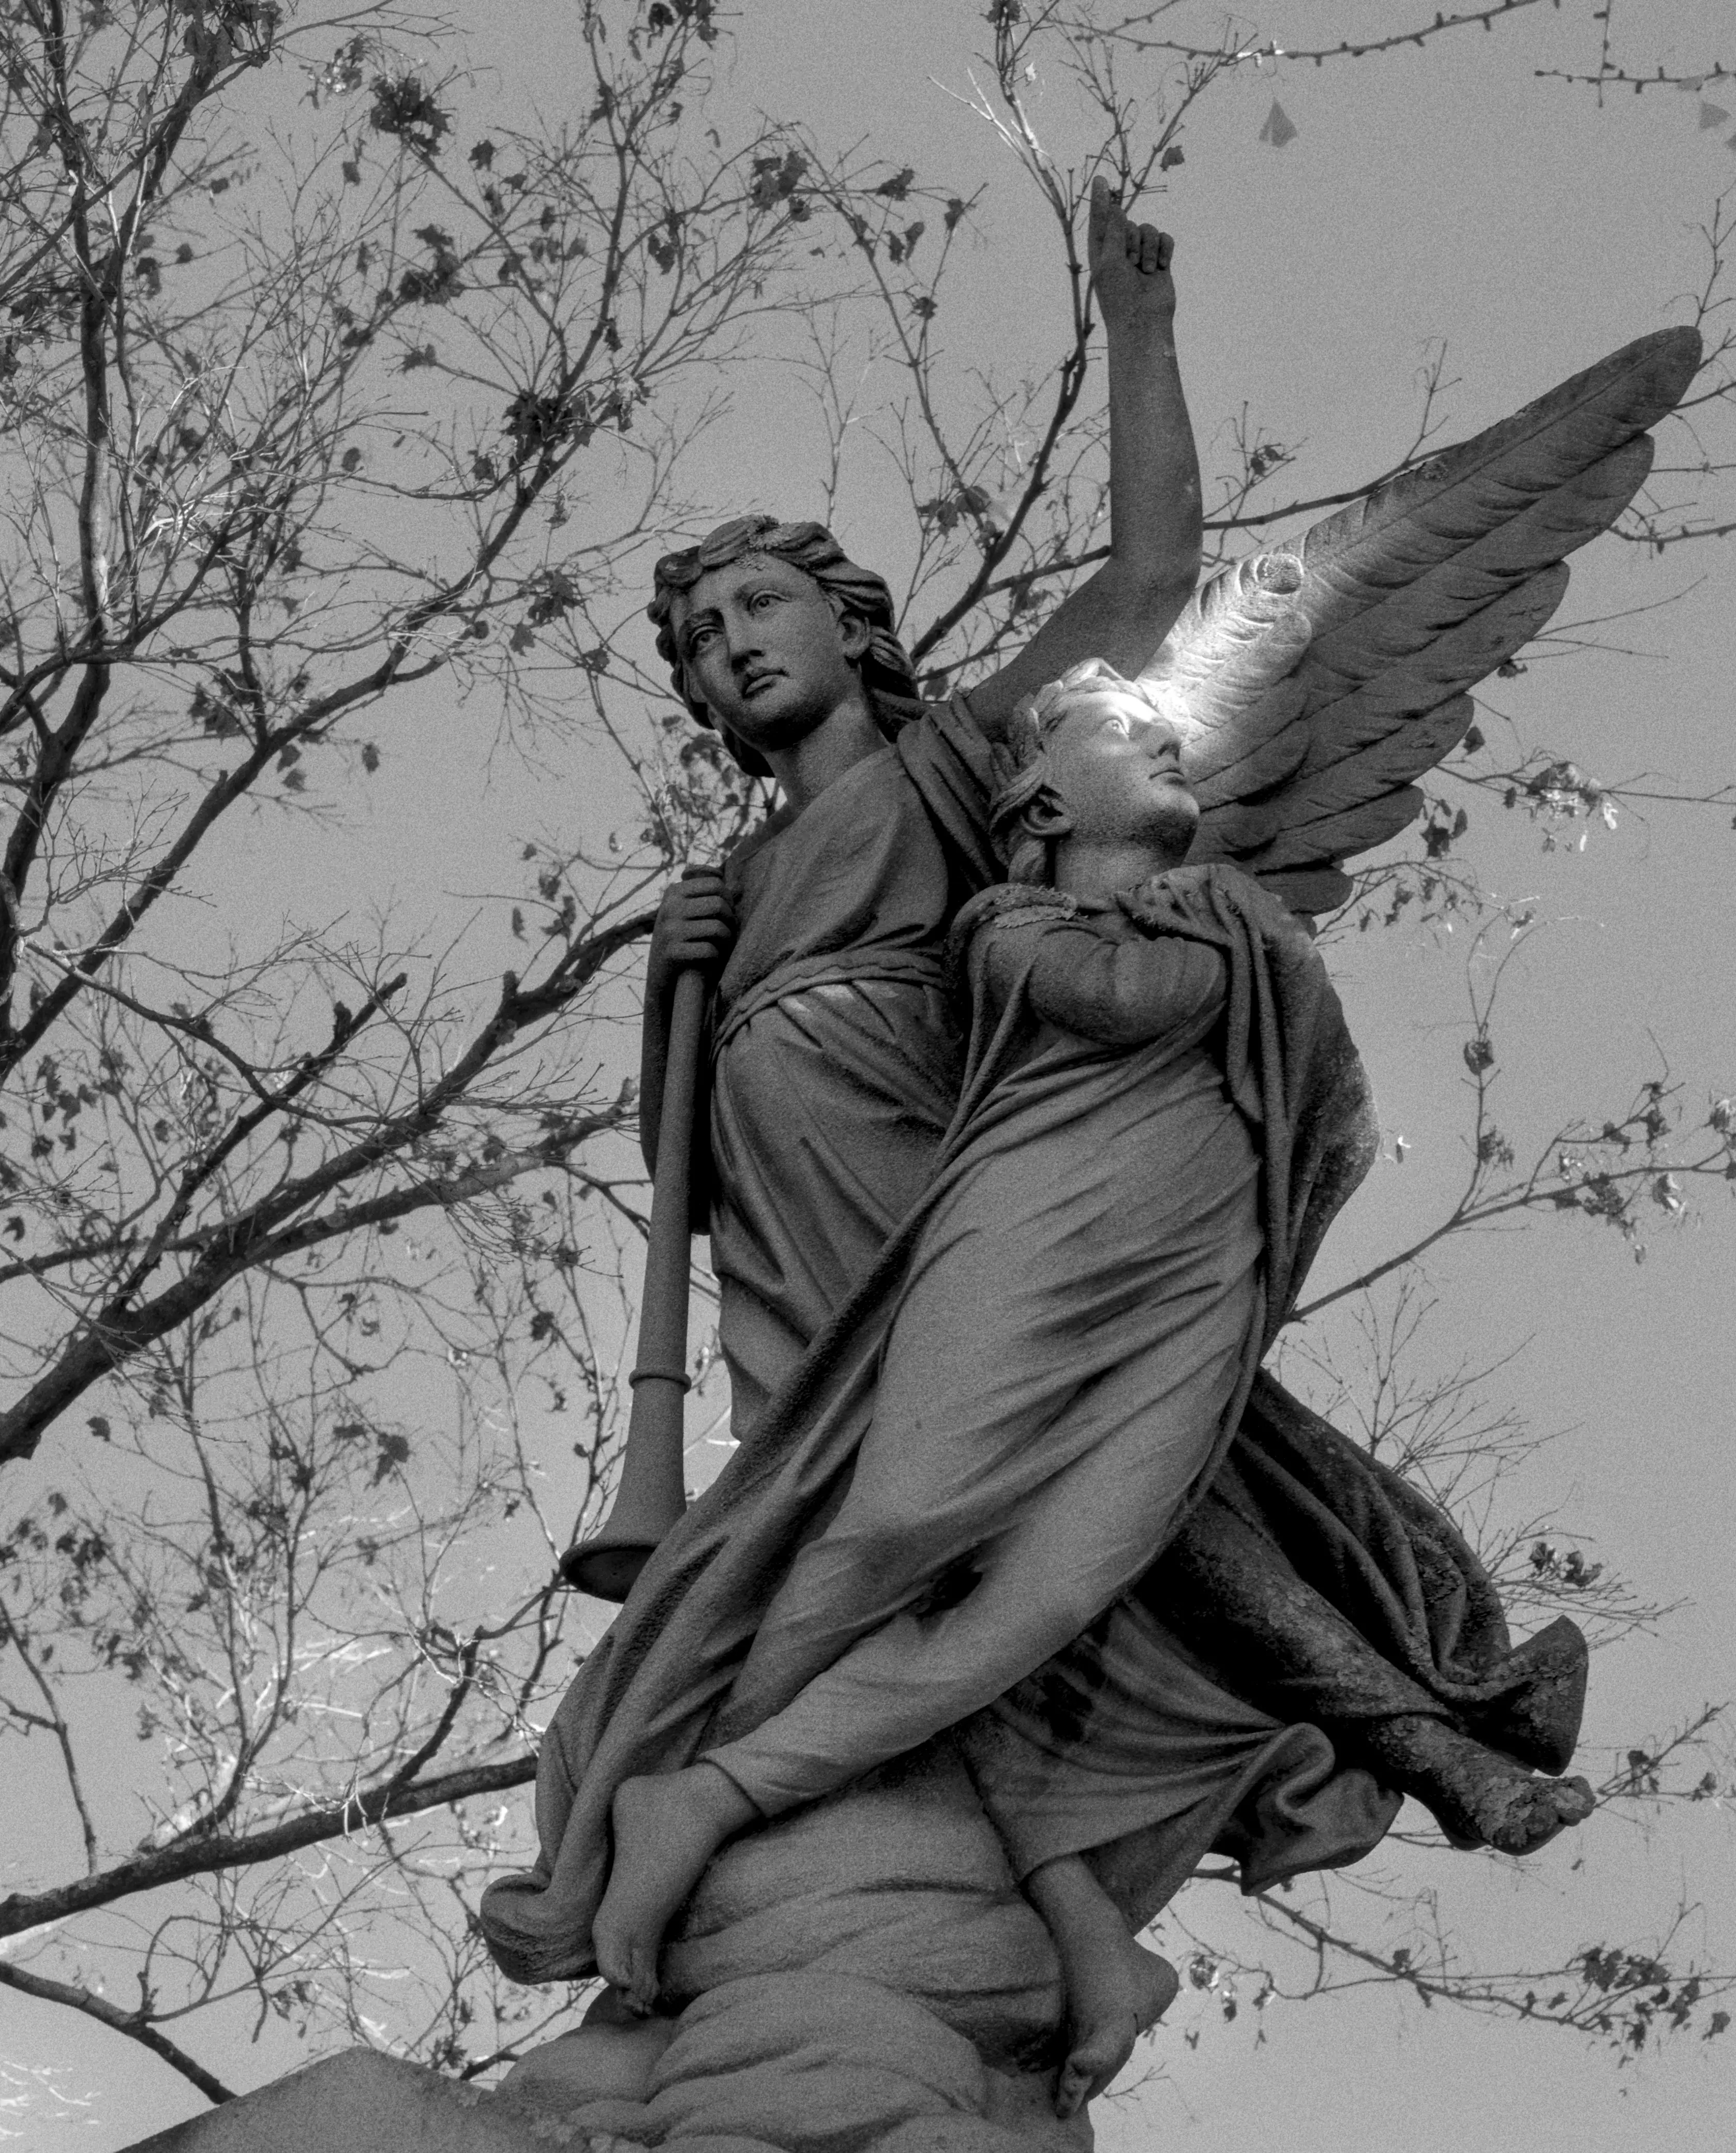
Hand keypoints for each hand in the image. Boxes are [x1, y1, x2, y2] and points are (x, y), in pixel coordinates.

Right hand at [649, 865, 735, 990]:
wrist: (662, 978)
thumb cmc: (683, 942)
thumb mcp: (686, 914)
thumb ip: (707, 897)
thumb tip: (739, 887)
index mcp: (674, 892)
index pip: (715, 884)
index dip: (728, 899)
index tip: (724, 914)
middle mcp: (669, 908)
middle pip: (719, 904)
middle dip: (730, 921)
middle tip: (727, 933)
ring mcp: (669, 931)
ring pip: (718, 928)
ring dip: (726, 940)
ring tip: (722, 946)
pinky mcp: (672, 953)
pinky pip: (710, 950)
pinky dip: (716, 957)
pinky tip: (710, 959)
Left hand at [1086, 174, 1174, 335]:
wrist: (1143, 321)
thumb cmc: (1120, 296)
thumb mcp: (1110, 261)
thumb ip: (1113, 232)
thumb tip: (1115, 208)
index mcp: (1102, 251)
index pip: (1100, 220)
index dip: (1100, 200)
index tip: (1100, 179)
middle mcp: (1120, 249)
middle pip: (1129, 222)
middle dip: (1132, 240)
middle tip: (1131, 265)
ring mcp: (1141, 254)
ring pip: (1148, 229)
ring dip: (1149, 248)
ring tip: (1146, 271)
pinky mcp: (1159, 259)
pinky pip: (1165, 238)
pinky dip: (1164, 249)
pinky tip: (1161, 267)